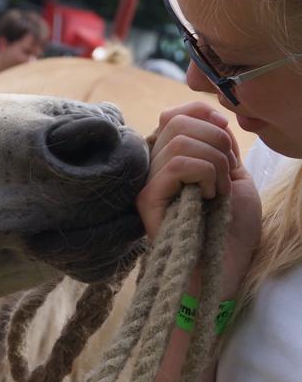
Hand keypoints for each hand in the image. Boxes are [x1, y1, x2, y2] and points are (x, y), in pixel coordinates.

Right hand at [136, 102, 260, 297]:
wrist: (226, 266)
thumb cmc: (230, 229)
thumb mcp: (232, 176)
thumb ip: (219, 147)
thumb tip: (214, 118)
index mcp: (170, 161)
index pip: (173, 115)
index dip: (202, 114)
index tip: (227, 137)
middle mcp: (153, 170)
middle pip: (177, 122)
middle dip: (216, 140)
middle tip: (226, 173)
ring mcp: (148, 185)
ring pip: (180, 141)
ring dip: (214, 161)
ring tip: (218, 190)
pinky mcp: (148, 200)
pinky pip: (178, 165)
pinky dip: (205, 174)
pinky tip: (210, 197)